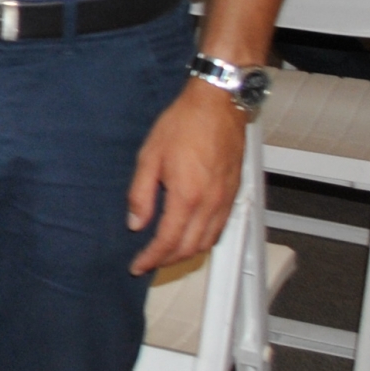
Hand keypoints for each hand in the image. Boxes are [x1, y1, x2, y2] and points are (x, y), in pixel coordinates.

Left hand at [127, 79, 245, 274]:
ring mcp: (225, 199)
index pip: (168, 241)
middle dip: (168, 261)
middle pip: (190, 248)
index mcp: (187, 196)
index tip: (138, 266)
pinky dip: (204, 240)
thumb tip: (135, 222)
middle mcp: (210, 203)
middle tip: (149, 262)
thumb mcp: (149, 156)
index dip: (151, 258)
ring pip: (208, 242)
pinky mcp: (234, 193)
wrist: (218, 104)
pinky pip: (220, 228)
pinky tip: (191, 235)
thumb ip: (140, 194)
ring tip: (167, 253)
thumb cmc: (184, 123)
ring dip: (187, 253)